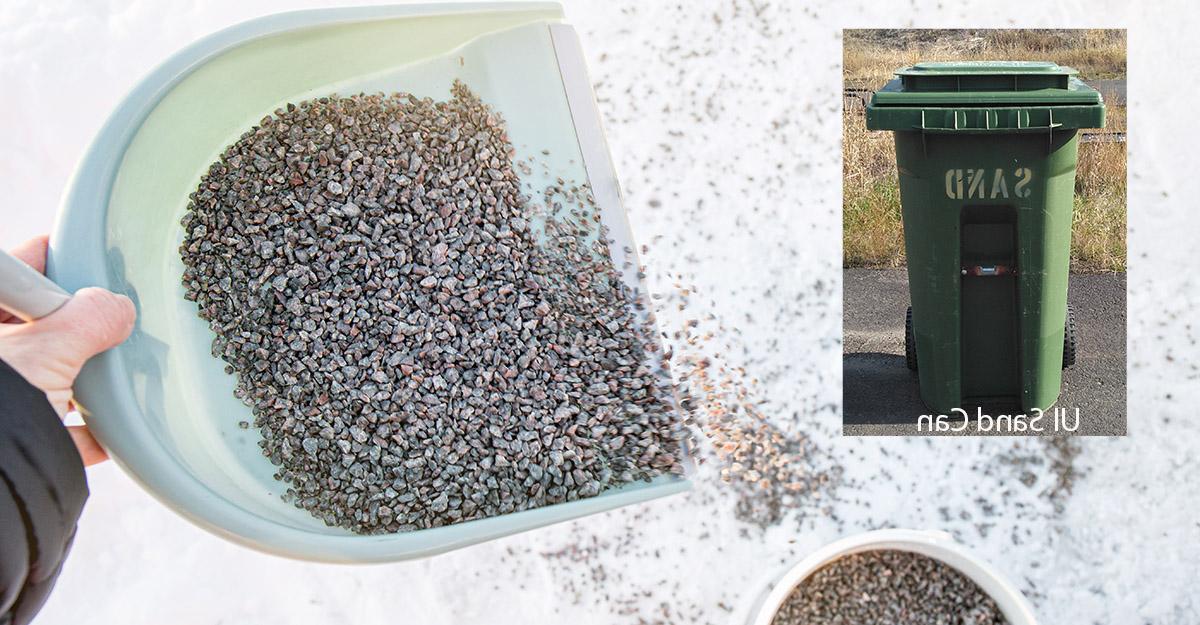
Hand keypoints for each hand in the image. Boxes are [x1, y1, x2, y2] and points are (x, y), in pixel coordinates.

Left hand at [0, 235, 135, 465]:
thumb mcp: (48, 347)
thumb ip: (91, 317)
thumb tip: (118, 309)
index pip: (25, 266)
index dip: (61, 261)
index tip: (94, 262)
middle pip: (40, 325)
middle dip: (77, 329)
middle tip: (110, 328)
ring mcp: (2, 395)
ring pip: (45, 376)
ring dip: (79, 380)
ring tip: (112, 380)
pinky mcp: (12, 437)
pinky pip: (53, 429)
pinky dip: (82, 432)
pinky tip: (106, 433)